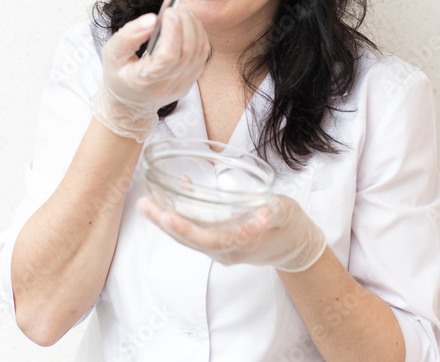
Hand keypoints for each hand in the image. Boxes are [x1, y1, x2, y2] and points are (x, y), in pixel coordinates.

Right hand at [93, 7, 208, 141]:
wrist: (130, 103)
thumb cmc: (119, 76)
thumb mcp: (112, 54)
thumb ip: (129, 36)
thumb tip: (152, 19)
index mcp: (145, 82)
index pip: (168, 56)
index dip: (173, 31)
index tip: (168, 11)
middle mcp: (168, 86)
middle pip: (188, 51)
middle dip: (186, 23)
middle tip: (177, 6)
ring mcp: (183, 85)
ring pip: (200, 52)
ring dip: (195, 26)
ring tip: (183, 11)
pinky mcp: (191, 81)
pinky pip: (202, 55)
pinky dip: (199, 35)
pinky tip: (189, 24)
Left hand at [137, 194, 326, 271]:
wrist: (294, 246)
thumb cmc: (290, 227)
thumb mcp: (287, 215)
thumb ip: (276, 213)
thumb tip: (264, 212)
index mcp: (240, 245)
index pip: (208, 239)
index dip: (187, 229)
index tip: (169, 217)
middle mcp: (225, 251)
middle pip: (189, 239)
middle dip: (165, 222)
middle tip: (144, 204)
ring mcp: (219, 248)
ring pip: (187, 236)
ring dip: (165, 220)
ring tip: (146, 202)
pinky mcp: (217, 241)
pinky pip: (194, 230)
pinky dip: (182, 213)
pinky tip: (178, 189)